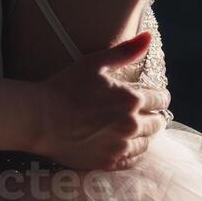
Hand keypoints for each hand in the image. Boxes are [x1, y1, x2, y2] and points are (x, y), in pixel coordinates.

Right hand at [32, 32, 171, 170]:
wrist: (40, 119)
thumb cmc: (66, 88)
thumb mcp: (95, 63)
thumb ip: (125, 52)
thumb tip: (148, 37)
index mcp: (132, 99)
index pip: (161, 100)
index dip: (159, 96)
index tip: (154, 96)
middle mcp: (130, 125)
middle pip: (157, 123)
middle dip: (154, 115)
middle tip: (147, 112)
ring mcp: (120, 146)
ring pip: (147, 143)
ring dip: (145, 134)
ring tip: (138, 128)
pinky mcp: (108, 162)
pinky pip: (133, 160)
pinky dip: (134, 152)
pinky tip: (127, 144)